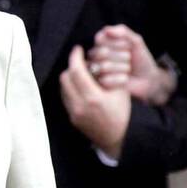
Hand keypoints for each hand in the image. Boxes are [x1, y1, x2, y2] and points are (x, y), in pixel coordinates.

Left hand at [60, 45, 131, 159]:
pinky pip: (65, 97)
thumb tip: (93, 60)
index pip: (76, 71)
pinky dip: (70, 88)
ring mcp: (73, 113)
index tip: (78, 49)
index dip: (75, 57)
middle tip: (80, 60)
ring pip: (63, 88)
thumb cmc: (124, 114)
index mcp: (92, 98)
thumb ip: (107, 75)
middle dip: (71, 66)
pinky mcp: (71, 118)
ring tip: (80, 72)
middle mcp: (79, 106)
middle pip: (65, 78)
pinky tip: (80, 86)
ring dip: (69, 77)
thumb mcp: (121, 91)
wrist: (119, 139)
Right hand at [87, 25, 175, 105]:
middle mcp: (94, 56)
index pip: (100, 39)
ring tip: (128, 68)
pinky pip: (106, 80)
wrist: (147, 78)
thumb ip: (122, 31)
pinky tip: (125, 78)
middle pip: (102, 53)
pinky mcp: (99, 84)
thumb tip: (106, 29)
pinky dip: (121, 79)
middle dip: (122, 56)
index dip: (118, 43)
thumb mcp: (136, 41)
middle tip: (129, 58)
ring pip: (104, 66)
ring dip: (123, 67)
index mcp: (100, 43)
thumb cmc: (140, 58)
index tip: (128, 46)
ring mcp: (95, 70)